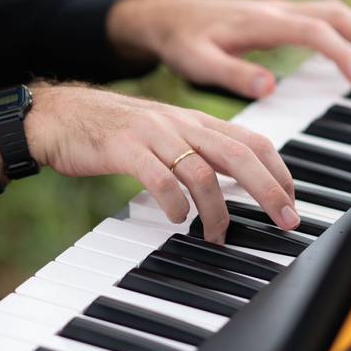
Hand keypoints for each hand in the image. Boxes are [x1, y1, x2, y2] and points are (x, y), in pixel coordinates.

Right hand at [17, 82, 299, 242]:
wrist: (58, 115)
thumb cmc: (113, 132)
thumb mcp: (165, 135)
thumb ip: (198, 153)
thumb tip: (235, 183)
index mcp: (195, 121)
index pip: (253, 141)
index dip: (280, 171)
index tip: (292, 202)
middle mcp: (181, 124)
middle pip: (240, 155)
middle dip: (269, 190)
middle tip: (286, 221)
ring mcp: (154, 134)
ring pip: (203, 171)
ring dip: (217, 210)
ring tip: (217, 235)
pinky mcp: (125, 148)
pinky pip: (160, 178)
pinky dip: (174, 203)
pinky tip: (175, 219)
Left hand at [107, 0, 350, 98]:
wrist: (164, 17)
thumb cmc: (180, 41)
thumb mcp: (197, 63)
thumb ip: (232, 74)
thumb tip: (270, 86)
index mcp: (262, 22)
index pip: (316, 32)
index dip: (342, 54)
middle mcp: (276, 10)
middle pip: (337, 15)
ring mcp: (278, 10)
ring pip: (334, 13)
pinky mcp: (276, 16)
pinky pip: (321, 17)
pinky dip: (346, 31)